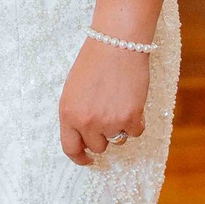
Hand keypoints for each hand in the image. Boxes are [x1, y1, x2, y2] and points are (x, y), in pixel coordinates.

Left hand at [59, 38, 149, 166]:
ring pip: (117, 139)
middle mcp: (85, 121)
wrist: (117, 43)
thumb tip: (84, 138)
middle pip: (97, 146)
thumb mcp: (74, 90)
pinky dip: (137, 121)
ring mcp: (107, 122)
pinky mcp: (129, 119)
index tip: (87, 160)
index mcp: (67, 113)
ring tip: (119, 100)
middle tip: (109, 114)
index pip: (70, 148)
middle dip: (103, 135)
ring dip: (120, 125)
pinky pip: (135, 132)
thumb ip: (77, 114)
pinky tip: (132, 101)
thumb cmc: (95, 62)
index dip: (80, 158)